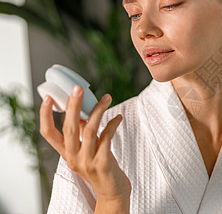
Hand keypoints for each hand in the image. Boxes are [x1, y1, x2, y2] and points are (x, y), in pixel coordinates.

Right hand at [40, 85, 130, 212]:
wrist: (112, 191)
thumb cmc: (100, 166)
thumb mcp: (86, 150)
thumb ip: (81, 133)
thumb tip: (82, 111)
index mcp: (66, 153)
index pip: (48, 134)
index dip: (45, 116)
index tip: (47, 98)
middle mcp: (73, 158)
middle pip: (68, 127)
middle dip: (73, 106)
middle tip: (77, 89)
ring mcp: (87, 161)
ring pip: (89, 130)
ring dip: (98, 111)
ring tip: (107, 98)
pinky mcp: (103, 163)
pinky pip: (107, 137)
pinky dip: (112, 124)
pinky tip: (118, 117)